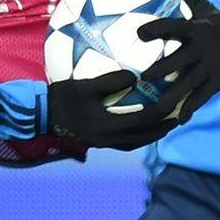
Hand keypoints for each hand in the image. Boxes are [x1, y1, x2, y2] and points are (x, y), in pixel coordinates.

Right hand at [46, 69, 186, 150]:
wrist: (40, 116)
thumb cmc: (61, 98)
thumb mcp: (85, 86)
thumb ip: (110, 82)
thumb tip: (134, 77)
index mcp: (108, 127)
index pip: (143, 121)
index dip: (161, 113)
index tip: (175, 104)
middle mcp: (108, 139)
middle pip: (144, 137)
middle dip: (163, 129)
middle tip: (179, 118)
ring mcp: (103, 143)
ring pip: (135, 142)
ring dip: (152, 134)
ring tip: (165, 124)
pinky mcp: (97, 141)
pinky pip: (125, 141)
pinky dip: (138, 135)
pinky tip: (140, 125)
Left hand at [137, 0, 219, 121]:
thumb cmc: (217, 23)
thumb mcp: (202, 5)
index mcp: (197, 29)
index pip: (175, 27)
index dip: (158, 30)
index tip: (140, 34)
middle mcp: (203, 49)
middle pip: (180, 60)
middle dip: (162, 69)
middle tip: (143, 76)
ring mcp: (211, 68)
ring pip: (188, 83)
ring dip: (172, 95)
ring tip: (155, 108)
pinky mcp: (216, 83)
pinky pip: (201, 97)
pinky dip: (190, 108)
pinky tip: (177, 120)